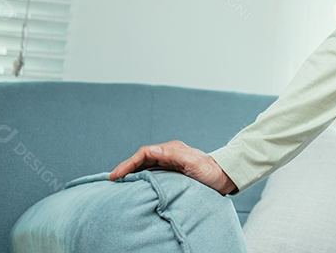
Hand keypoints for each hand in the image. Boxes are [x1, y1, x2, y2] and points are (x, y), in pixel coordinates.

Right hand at [109, 140, 237, 195]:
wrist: (224, 177)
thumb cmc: (210, 171)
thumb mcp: (192, 163)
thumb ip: (174, 155)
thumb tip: (152, 151)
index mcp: (171, 150)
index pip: (144, 153)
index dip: (129, 163)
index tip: (117, 175)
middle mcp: (169, 154)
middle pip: (142, 158)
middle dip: (126, 167)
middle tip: (112, 179)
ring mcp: (170, 162)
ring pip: (145, 165)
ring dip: (132, 171)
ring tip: (119, 182)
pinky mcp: (173, 171)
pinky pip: (152, 172)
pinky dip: (141, 176)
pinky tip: (135, 184)